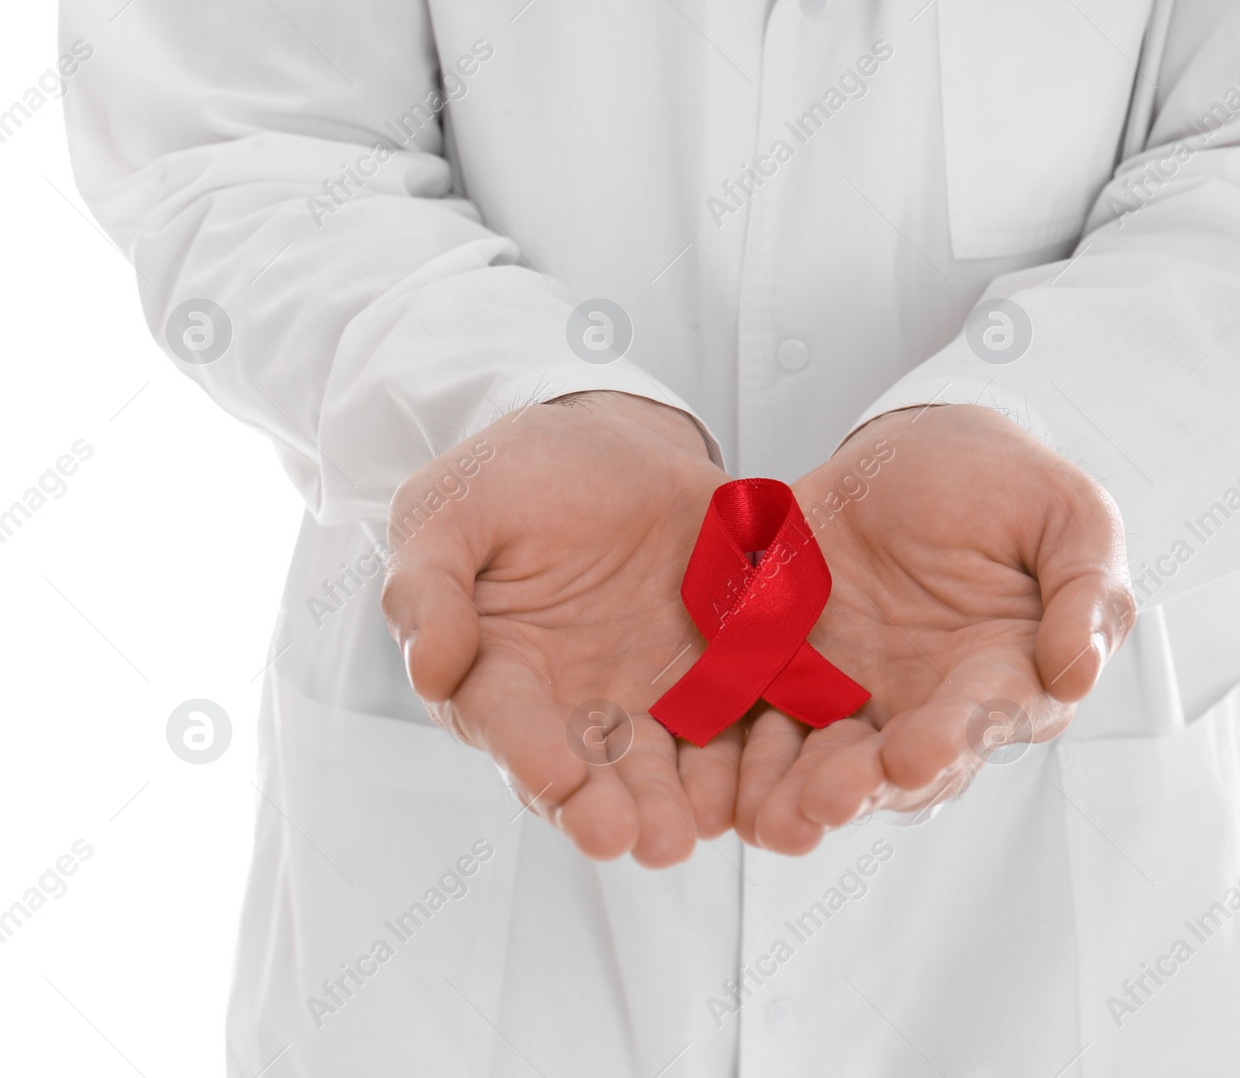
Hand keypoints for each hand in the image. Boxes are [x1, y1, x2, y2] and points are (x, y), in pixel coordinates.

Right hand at [381, 392, 739, 865]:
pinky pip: (739, 722)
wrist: (616, 445)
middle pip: (590, 772)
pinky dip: (748, 757)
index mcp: (498, 674)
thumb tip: (430, 671)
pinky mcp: (720, 676)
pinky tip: (761, 783)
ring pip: (665, 767)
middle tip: (641, 843)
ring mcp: (651, 697)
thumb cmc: (515, 479)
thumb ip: (430, 585)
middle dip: (613, 809)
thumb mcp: (451, 509)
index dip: (530, 754)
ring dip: (679, 804)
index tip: (557, 781)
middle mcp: (574, 706)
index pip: (508, 724)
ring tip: (696, 832)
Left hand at [735, 404, 1136, 852]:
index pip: (984, 717)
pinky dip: (747, 753)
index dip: (952, 739)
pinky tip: (724, 776)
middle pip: (900, 765)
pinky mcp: (794, 674)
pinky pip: (767, 722)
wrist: (912, 448)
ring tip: (772, 818)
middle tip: (827, 802)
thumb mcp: (1070, 514)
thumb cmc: (1005, 483)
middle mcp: (933, 703)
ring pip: (832, 762)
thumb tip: (1078, 673)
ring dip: (802, 793)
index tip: (917, 756)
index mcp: (1008, 672)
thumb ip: (1087, 590)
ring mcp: (861, 695)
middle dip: (863, 787)